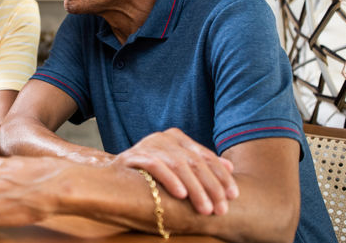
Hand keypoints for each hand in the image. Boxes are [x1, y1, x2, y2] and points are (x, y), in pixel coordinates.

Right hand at [113, 128, 238, 215]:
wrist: (111, 178)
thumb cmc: (149, 176)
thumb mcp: (178, 169)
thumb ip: (201, 165)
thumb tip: (230, 167)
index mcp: (177, 137)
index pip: (206, 157)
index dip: (222, 176)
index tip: (233, 196)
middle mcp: (164, 137)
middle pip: (195, 162)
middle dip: (211, 187)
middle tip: (221, 209)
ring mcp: (148, 144)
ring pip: (179, 165)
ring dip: (195, 189)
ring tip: (205, 208)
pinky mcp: (133, 155)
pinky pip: (156, 166)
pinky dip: (170, 180)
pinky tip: (181, 194)